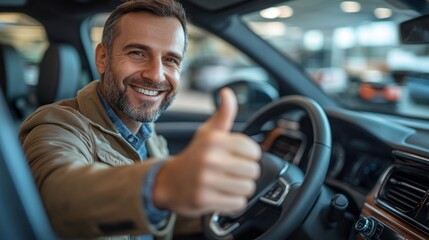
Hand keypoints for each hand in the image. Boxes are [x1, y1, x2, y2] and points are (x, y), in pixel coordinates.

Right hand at [153, 88, 260, 216]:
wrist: (169, 182)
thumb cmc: (195, 156)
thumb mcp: (208, 132)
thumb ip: (223, 114)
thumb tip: (227, 93)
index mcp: (214, 140)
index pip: (253, 150)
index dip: (249, 155)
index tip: (238, 157)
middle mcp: (210, 158)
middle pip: (253, 170)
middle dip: (245, 173)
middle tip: (232, 172)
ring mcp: (206, 180)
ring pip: (247, 188)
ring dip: (240, 188)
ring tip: (227, 183)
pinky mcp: (204, 199)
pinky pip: (237, 204)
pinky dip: (233, 202)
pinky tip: (222, 194)